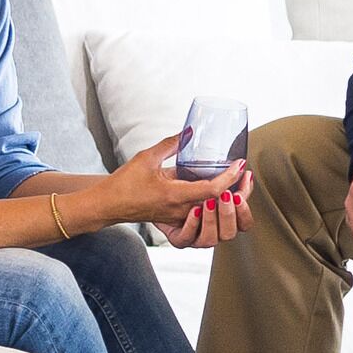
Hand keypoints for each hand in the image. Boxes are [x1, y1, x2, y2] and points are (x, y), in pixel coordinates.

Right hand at [105, 133, 243, 232]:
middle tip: (244, 173)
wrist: (108, 205)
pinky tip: (221, 195)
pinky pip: (203, 219)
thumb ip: (170, 144)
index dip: (230, 177)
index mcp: (174, 195)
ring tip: (237, 185)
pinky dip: (215, 208)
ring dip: (228, 203)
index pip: (212, 190)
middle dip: (237, 192)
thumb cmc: (124, 183)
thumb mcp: (147, 158)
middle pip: (219, 206)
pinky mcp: (176, 221)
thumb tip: (189, 131)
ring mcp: (179, 218)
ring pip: (213, 217)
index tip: (239, 164)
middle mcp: (180, 210)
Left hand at [164, 183, 244, 248]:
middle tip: (226, 195)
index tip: (239, 193)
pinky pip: (187, 238)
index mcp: (224, 221)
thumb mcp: (207, 180)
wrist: (160, 197)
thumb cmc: (184, 190)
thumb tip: (240, 164)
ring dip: (211, 219)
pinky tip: (194, 210)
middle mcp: (213, 232)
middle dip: (229, 214)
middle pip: (230, 233)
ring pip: (211, 240)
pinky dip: (192, 224)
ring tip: (208, 202)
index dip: (245, 209)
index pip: (244, 222)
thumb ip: (225, 178)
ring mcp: (196, 238)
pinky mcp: (179, 239)